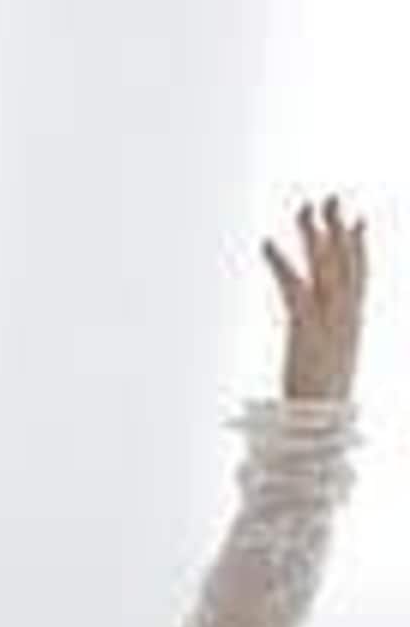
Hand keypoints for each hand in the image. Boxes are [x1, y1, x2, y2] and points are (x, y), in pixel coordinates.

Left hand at [262, 196, 366, 407]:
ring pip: (324, 268)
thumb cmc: (319, 405)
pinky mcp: (306, 330)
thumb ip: (328, 348)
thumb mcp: (329, 369)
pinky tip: (266, 244)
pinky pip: (294, 289)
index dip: (358, 247)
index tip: (358, 219)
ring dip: (312, 236)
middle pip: (344, 263)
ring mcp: (330, 322)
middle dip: (337, 229)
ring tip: (303, 209)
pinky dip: (281, 264)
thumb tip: (326, 346)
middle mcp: (346, 318)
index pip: (360, 277)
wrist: (320, 428)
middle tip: (328, 198)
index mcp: (353, 325)